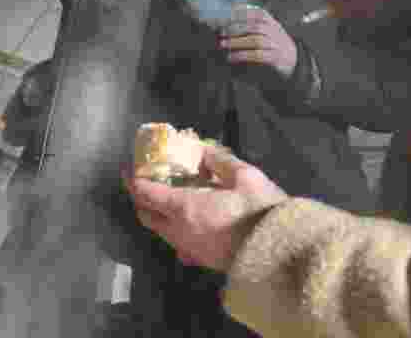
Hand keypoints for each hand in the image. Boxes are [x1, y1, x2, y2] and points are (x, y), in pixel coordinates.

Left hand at [125, 143, 287, 271]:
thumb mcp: (245, 177)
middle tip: (144, 183)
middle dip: (140, 199)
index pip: (146, 193)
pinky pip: (178, 244)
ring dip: (157, 215)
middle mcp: (180, 231)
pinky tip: (189, 220)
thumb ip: (219, 161)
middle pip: (146, 216)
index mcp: (185, 208)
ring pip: (161, 232)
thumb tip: (201, 149)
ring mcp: (190, 249)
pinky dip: (174, 229)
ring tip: (167, 198)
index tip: (129, 169)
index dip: (133, 179)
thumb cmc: (262, 212)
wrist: (281, 255)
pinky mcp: (202, 261)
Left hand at [220, 5, 297, 79]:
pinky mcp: (276, 59)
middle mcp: (277, 33)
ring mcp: (278, 45)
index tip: (227, 15)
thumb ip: (249, 27)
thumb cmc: (271, 48)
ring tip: (223, 45)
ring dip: (237, 42)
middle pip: (256, 26)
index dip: (243, 12)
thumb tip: (226, 21)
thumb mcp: (264, 34)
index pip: (259, 13)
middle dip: (236, 28)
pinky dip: (242, 56)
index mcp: (273, 24)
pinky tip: (231, 57)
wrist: (291, 65)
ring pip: (257, 40)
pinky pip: (258, 56)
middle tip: (222, 32)